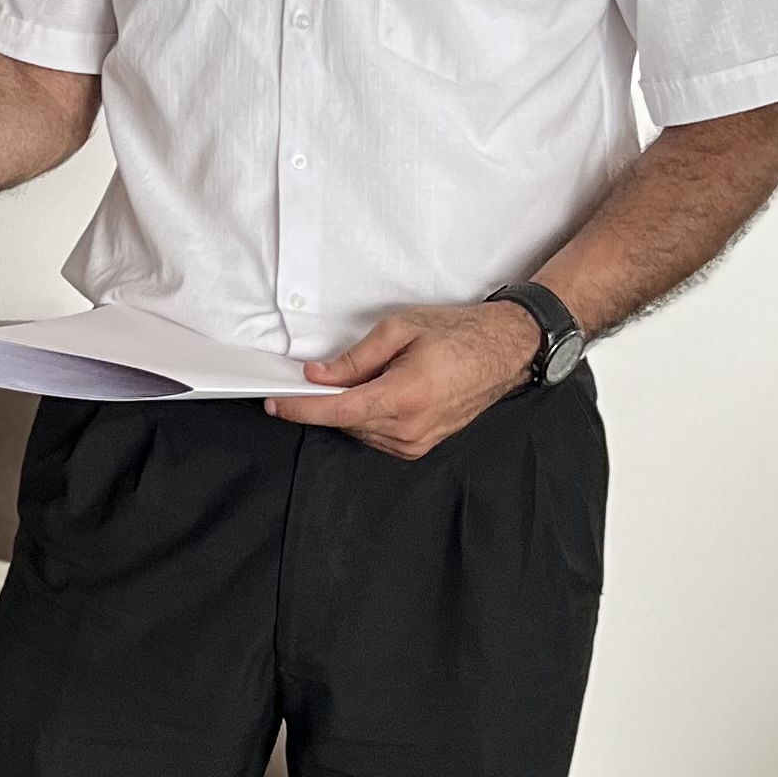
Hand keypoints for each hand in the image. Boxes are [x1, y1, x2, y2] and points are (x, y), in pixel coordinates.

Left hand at [264, 301, 542, 461]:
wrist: (502, 352)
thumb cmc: (459, 336)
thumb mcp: (399, 330)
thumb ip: (354, 358)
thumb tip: (319, 377)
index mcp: (404, 396)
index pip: (337, 412)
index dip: (300, 408)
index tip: (275, 403)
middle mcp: (410, 427)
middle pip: (344, 422)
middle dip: (326, 399)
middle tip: (322, 374)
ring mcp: (416, 442)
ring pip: (359, 430)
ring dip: (350, 407)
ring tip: (373, 375)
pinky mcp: (419, 446)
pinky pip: (376, 435)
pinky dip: (368, 415)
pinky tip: (382, 392)